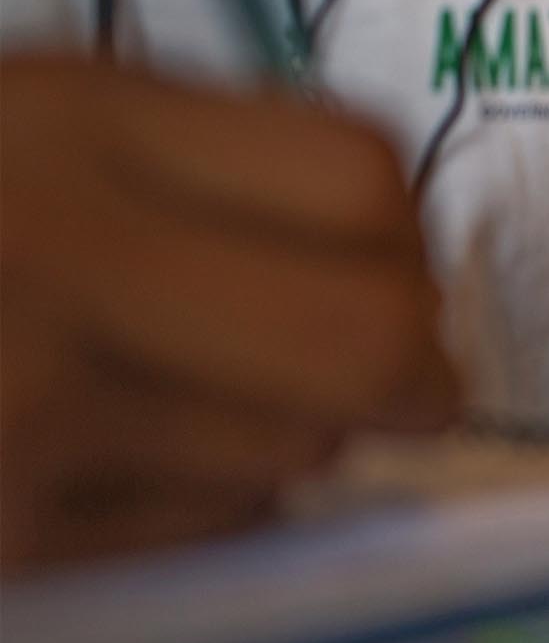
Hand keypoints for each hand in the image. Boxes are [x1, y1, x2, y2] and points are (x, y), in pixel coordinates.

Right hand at [0, 55, 457, 571]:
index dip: (402, 227)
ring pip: (301, 451)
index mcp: (68, 125)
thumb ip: (222, 165)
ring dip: (301, 428)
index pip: (364, 183)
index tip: (385, 250)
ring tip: (204, 384)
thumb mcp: (51, 114)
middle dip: (414, 358)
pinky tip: (129, 445)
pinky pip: (208, 528)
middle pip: (371, 340)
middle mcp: (50, 269)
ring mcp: (17, 423)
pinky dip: (211, 494)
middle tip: (402, 362)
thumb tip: (403, 256)